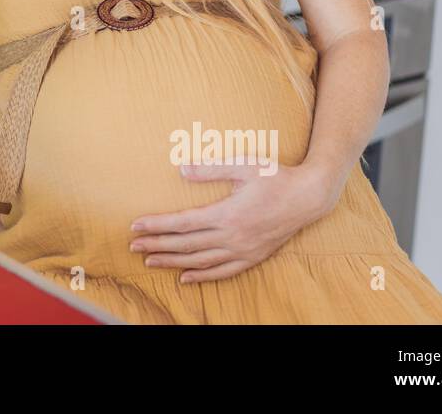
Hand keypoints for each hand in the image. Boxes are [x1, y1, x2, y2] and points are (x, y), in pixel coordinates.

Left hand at [128, 160, 332, 283]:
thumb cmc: (275, 176)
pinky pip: (223, 272)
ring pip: (200, 261)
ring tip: (150, 261)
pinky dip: (202, 276)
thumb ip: (211, 167)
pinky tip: (185, 278)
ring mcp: (243, 250)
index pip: (182, 223)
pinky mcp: (253, 257)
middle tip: (132, 246)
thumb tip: (181, 170)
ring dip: (173, 262)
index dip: (157, 225)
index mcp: (227, 214)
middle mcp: (232, 237)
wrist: (309, 197)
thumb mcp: (244, 164)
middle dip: (157, 246)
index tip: (135, 226)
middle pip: (186, 245)